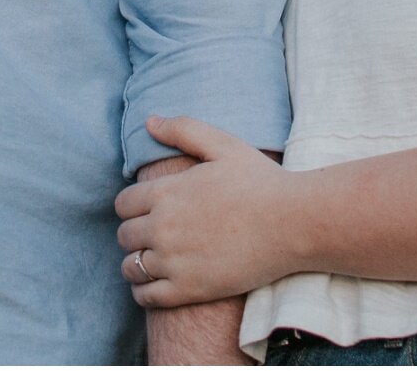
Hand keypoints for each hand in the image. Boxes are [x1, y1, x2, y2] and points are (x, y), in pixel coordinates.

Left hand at [115, 115, 305, 307]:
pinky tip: (156, 284)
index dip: (132, 207)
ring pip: (131, 267)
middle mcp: (163, 227)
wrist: (294, 224)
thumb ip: (183, 130)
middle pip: (124, 235)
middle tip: (153, 235)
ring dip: (136, 263)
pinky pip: (146, 296)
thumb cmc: (261, 181)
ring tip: (152, 260)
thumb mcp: (223, 144)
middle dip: (134, 234)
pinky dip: (143, 291)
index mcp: (167, 192)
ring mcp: (174, 261)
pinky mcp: (189, 289)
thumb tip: (149, 121)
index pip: (122, 204)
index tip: (147, 211)